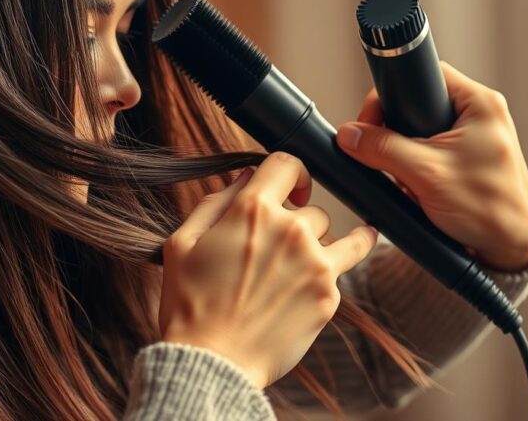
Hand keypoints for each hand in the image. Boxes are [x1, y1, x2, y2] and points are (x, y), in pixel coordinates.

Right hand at [158, 152, 379, 388]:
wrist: (212, 363)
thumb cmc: (189, 304)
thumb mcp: (182, 243)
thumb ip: (214, 202)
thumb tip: (245, 177)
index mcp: (251, 211)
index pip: (286, 164)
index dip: (289, 172)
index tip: (290, 188)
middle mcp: (289, 230)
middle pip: (310, 207)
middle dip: (295, 221)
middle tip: (276, 248)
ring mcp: (313, 263)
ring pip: (333, 233)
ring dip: (318, 243)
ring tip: (302, 262)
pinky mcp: (328, 295)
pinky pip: (346, 264)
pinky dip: (340, 262)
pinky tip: (344, 257)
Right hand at [335, 61, 527, 271]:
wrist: (510, 249)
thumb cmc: (487, 209)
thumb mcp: (426, 175)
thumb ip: (384, 150)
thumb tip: (349, 135)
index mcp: (480, 103)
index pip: (424, 74)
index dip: (391, 94)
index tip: (372, 122)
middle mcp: (479, 112)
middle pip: (417, 100)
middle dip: (394, 128)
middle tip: (385, 153)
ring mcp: (473, 134)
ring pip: (418, 126)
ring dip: (402, 149)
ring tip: (405, 174)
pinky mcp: (465, 155)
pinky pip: (426, 147)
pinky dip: (413, 163)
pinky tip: (413, 182)